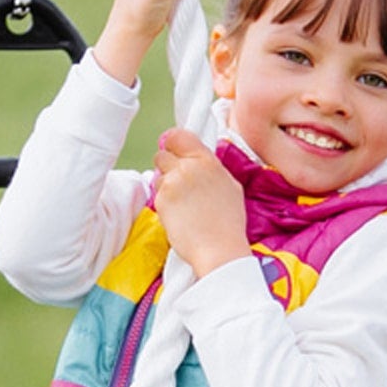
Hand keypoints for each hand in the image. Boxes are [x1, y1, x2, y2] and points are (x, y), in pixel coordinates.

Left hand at [153, 128, 251, 276]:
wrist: (220, 250)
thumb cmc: (228, 224)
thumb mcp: (230, 187)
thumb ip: (211, 169)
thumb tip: (199, 160)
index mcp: (207, 161)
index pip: (178, 136)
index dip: (172, 143)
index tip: (172, 150)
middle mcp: (188, 167)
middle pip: (162, 154)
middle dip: (167, 167)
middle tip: (178, 184)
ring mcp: (173, 183)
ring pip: (158, 176)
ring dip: (165, 187)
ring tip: (183, 206)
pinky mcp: (162, 200)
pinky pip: (156, 196)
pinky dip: (164, 205)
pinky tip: (179, 217)